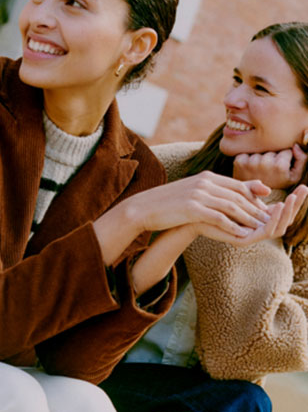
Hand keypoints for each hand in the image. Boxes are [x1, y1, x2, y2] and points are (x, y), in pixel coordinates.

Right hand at [128, 171, 271, 237]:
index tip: (263, 208)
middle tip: (267, 220)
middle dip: (255, 208)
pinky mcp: (192, 208)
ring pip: (231, 206)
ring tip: (259, 228)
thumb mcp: (190, 192)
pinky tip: (241, 234)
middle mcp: (205, 183)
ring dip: (248, 218)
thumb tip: (223, 198)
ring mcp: (199, 194)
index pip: (237, 185)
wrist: (143, 207)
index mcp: (206, 177)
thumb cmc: (167, 203)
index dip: (253, 197)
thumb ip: (208, 192)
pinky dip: (232, 226)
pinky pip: (218, 217)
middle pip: (238, 195)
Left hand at [193, 184, 307, 245]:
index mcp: (259, 219)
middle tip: (304, 190)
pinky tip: (277, 206)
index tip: (303, 187)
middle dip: (295, 206)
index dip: (295, 201)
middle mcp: (257, 230)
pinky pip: (265, 232)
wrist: (194, 214)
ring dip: (287, 213)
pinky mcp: (244, 240)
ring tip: (291, 198)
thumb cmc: (213, 202)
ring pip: (278, 228)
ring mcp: (252, 237)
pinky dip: (274, 220)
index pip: (283, 212)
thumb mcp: (238, 193)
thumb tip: (268, 190)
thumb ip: (252, 191)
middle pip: (285, 221)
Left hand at [233, 145, 307, 188]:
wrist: (256, 200)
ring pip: (259, 151)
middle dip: (272, 158)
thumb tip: (295, 146)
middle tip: (269, 171)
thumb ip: (301, 159)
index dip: (285, 159)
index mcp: (279, 166)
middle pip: (272, 151)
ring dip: (259, 158)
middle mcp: (264, 163)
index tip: (280, 169)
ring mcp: (250, 163)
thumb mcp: (295, 176)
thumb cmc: (279, 186)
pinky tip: (250, 170)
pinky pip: (246, 153)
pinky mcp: (239, 163)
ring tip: (260, 171)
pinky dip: (247, 159)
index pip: (286, 151)